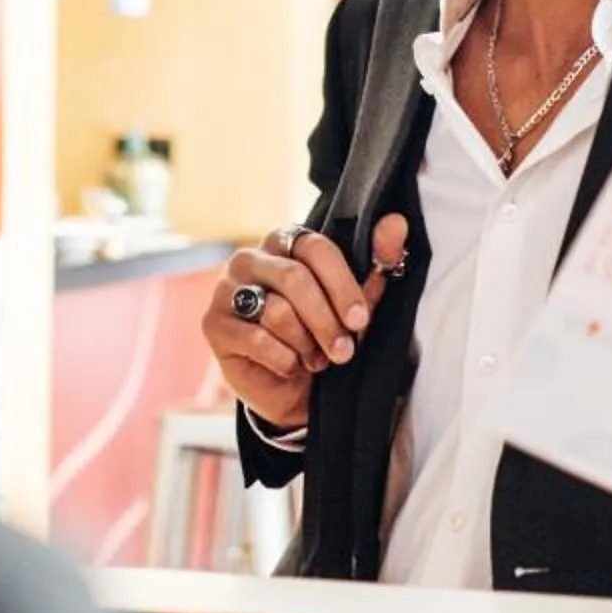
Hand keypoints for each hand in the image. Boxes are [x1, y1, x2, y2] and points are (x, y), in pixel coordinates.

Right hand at [202, 214, 406, 429]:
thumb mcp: (355, 303)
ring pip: (277, 311)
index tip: (360, 319)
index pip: (315, 247)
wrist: (292, 389)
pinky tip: (290, 365)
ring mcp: (226, 289)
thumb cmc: (323, 336)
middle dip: (326, 321)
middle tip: (343, 351)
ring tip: (315, 359)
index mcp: (285, 242)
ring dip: (306, 344)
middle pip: (295, 279)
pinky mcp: (213, 324)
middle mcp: (250, 257)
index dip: (341, 285)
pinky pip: (257, 339)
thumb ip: (377, 262)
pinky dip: (284, 360)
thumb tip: (398, 223)